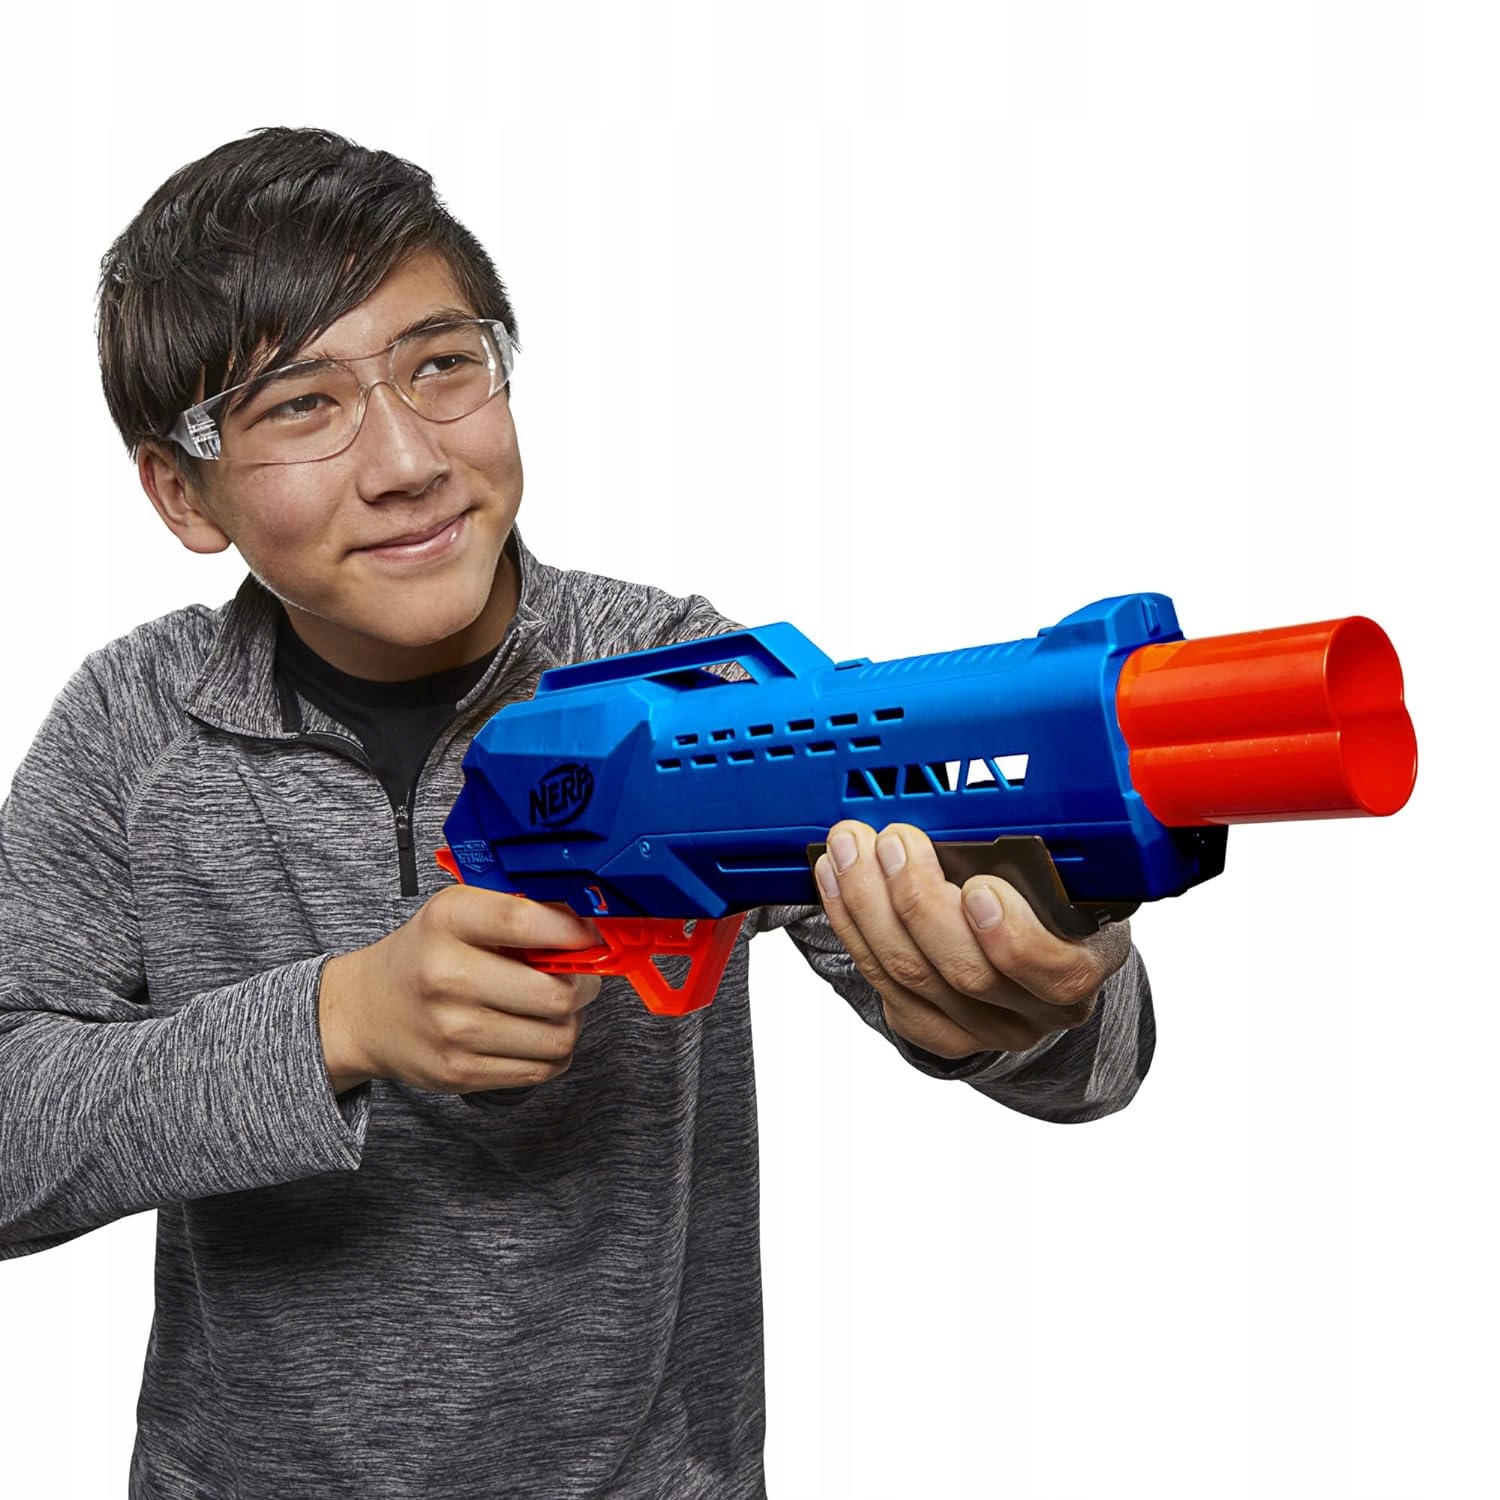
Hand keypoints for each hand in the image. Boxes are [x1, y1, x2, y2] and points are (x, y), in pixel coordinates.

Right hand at [318, 885, 603, 1094]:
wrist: (368, 1012)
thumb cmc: (427, 954)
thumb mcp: (459, 912)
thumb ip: (518, 909)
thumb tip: (588, 922)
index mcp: (447, 921)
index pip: (522, 921)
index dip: (572, 931)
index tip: (592, 936)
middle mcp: (446, 976)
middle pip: (554, 992)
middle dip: (584, 984)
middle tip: (581, 976)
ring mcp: (452, 1031)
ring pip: (557, 1036)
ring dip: (571, 1021)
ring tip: (556, 1006)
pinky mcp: (460, 1073)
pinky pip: (541, 1069)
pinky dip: (552, 1051)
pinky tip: (536, 1032)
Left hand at [813, 820, 1131, 1058]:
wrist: (1032, 956)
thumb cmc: (1044, 900)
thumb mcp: (1061, 872)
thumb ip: (1029, 858)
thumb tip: (967, 818)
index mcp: (1083, 964)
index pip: (1057, 971)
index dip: (1013, 935)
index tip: (978, 886)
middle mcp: (1036, 1012)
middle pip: (966, 972)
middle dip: (918, 898)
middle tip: (893, 841)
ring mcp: (983, 1029)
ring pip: (912, 976)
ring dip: (869, 904)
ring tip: (850, 849)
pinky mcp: (935, 1030)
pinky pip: (883, 984)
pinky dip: (852, 926)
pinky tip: (838, 883)